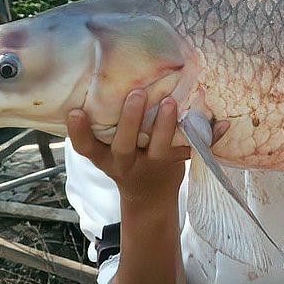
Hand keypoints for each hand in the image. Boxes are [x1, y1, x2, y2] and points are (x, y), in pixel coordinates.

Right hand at [67, 90, 190, 204]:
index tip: (75, 112)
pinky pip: (185, 150)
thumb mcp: (109, 152)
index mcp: (104, 158)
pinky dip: (197, 133)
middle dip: (130, 119)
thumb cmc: (127, 161)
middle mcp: (125, 164)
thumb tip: (107, 84)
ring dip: (164, 124)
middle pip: (124, 146)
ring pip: (158, 148)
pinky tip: (209, 117)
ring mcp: (151, 165)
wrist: (151, 199)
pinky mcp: (173, 165)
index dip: (78, 132)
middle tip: (137, 93)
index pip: (86, 148)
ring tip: (170, 101)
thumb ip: (108, 127)